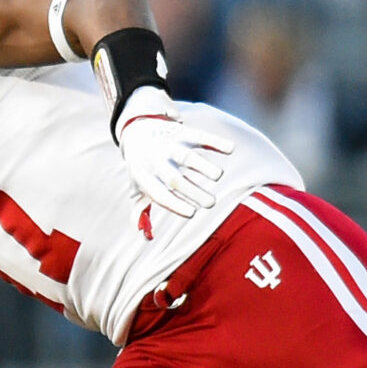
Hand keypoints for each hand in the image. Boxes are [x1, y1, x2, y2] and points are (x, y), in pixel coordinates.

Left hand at [115, 88, 231, 218]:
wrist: (136, 130)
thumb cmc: (142, 166)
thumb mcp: (137, 186)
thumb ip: (142, 211)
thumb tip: (148, 237)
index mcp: (143, 176)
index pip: (158, 193)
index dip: (174, 204)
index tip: (192, 213)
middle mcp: (155, 160)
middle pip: (174, 178)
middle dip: (193, 191)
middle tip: (211, 203)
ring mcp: (168, 145)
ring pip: (186, 156)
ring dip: (203, 166)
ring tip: (218, 176)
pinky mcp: (182, 132)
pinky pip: (199, 136)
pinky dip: (215, 142)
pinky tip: (230, 149)